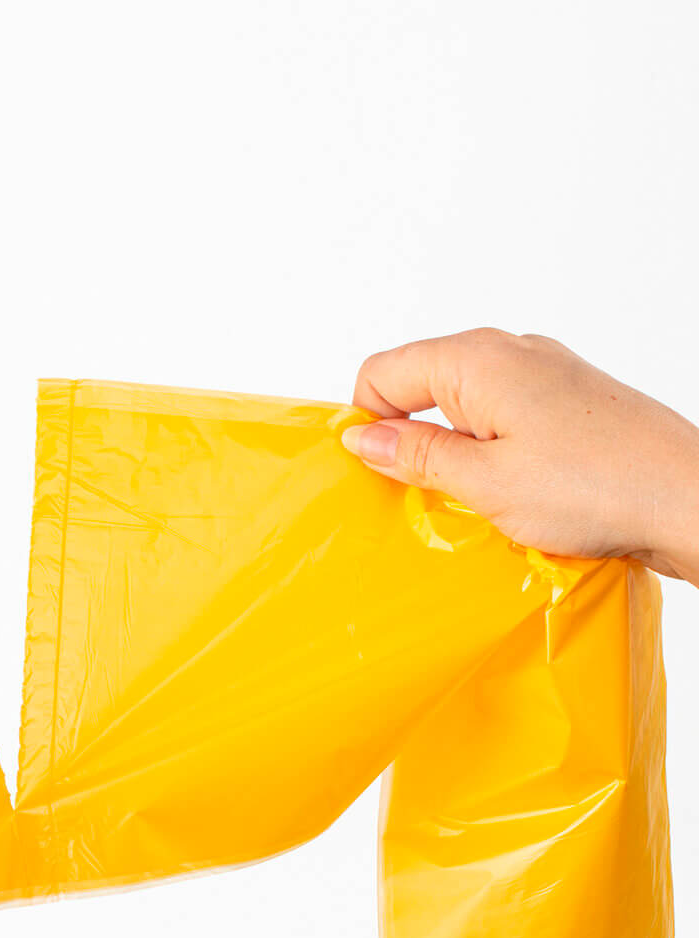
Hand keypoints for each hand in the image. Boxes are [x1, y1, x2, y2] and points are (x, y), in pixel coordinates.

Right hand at [341, 328, 698, 583]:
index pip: (380, 373)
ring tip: (472, 498)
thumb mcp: (484, 481)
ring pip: (460, 401)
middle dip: (405, 435)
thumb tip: (360, 438)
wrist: (692, 498)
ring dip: (449, 448)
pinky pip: (499, 414)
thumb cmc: (597, 488)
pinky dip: (488, 448)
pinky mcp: (567, 399)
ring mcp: (543, 371)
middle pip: (418, 381)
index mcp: (476, 358)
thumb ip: (414, 455)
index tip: (377, 474)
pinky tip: (509, 490)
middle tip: (422, 495)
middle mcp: (508, 350)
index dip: (366, 422)